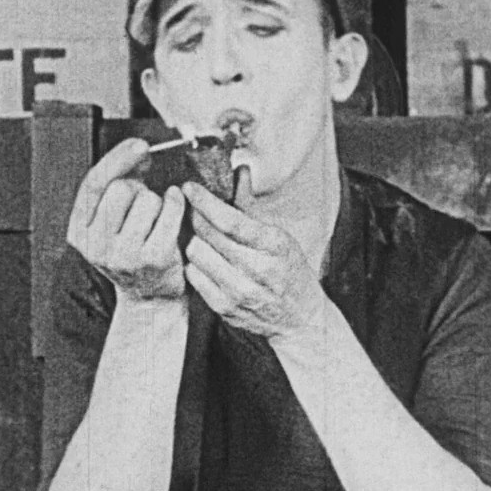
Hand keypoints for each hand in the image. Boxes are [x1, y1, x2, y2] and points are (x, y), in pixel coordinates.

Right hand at [67, 139, 185, 302]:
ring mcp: (124, 255)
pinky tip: (174, 210)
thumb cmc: (135, 249)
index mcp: (79, 232)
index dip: (116, 159)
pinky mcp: (153, 259)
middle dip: (139, 189)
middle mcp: (96, 246)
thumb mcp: (115, 219)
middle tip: (144, 207)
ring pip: (148, 199)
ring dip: (158, 201)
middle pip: (121, 188)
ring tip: (156, 221)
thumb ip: (121, 182)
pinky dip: (176, 203)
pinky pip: (170, 211)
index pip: (93, 185)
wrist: (151, 297)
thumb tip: (139, 150)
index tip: (139, 144)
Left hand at [181, 179, 328, 338]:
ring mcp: (239, 292)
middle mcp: (257, 270)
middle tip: (194, 210)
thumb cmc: (290, 272)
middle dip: (196, 216)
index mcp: (275, 246)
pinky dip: (195, 264)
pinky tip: (206, 261)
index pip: (230, 220)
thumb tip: (239, 171)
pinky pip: (193, 276)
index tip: (189, 187)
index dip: (204, 201)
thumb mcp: (279, 236)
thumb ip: (252, 206)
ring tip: (203, 238)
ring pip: (196, 253)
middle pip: (208, 234)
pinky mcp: (224, 308)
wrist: (300, 319)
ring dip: (195, 241)